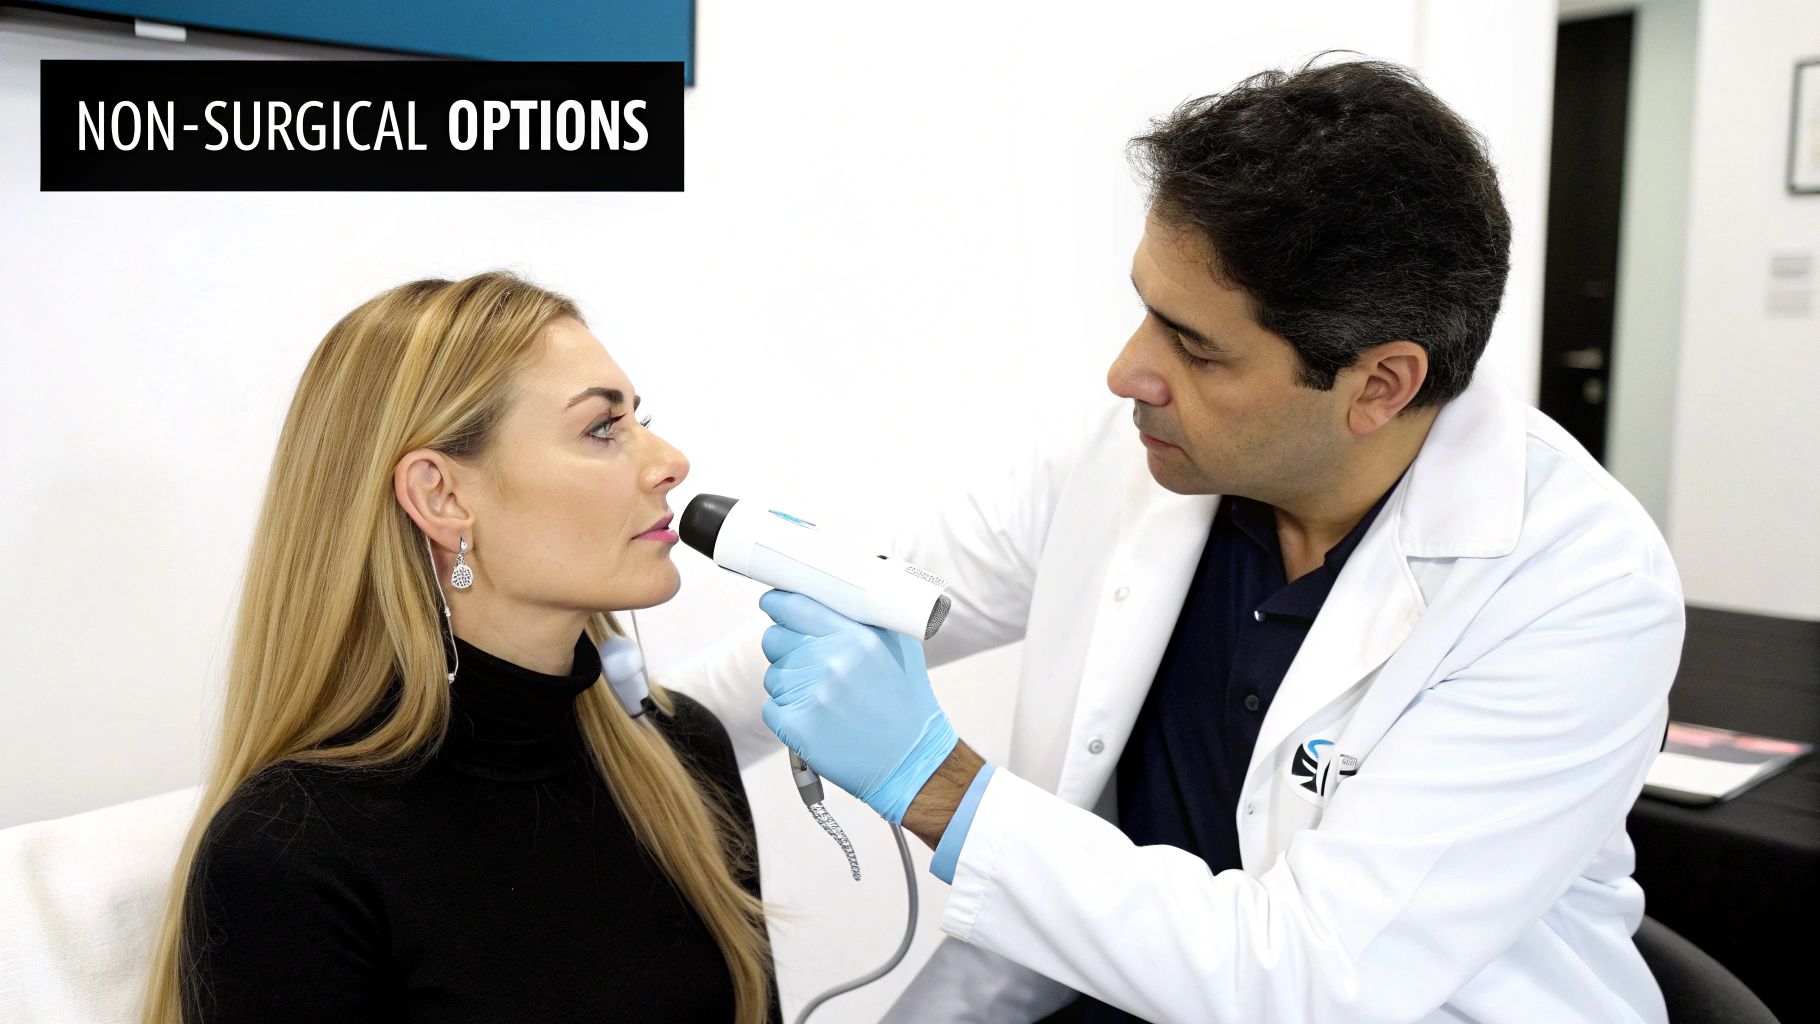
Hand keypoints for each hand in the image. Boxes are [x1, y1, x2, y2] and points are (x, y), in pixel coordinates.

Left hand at [757, 589, 958, 824]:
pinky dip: (787, 714)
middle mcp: (833, 662)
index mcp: (858, 637)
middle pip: (775, 639)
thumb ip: (867, 615)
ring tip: (824, 698)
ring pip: (773, 675)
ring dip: (790, 684)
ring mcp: (813, 695)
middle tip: (810, 663)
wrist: (911, 760)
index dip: (778, 603)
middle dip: (785, 647)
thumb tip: (831, 592)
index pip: (796, 605)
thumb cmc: (906, 702)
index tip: (773, 604)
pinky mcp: (798, 727)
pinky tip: (817, 719)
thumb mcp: (900, 647)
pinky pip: (771, 708)